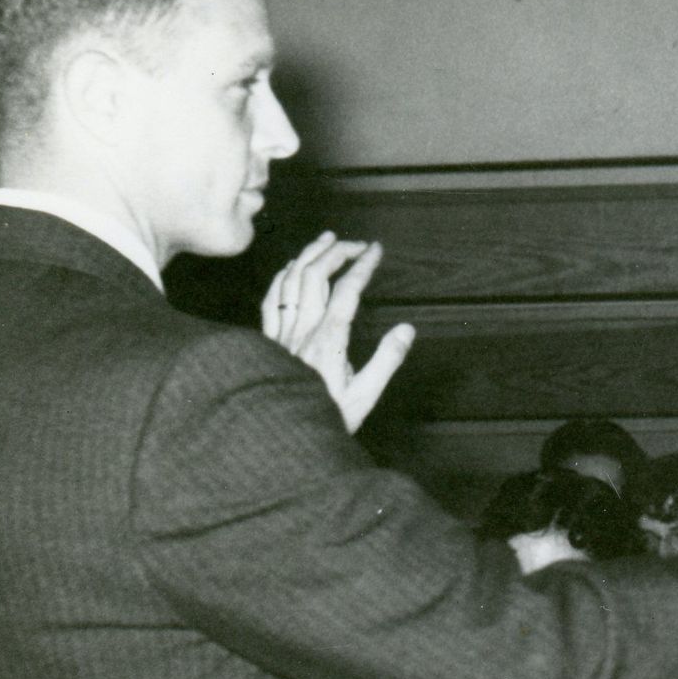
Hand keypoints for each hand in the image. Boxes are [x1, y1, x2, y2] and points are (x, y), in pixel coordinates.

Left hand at [262, 232, 415, 433]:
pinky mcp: (270, 341)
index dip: (362, 265)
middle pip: (315, 276)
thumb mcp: (365, 396)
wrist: (282, 437)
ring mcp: (283, 334)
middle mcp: (302, 330)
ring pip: (291, 281)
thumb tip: (407, 330)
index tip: (376, 250)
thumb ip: (386, 360)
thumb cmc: (326, 418)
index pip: (347, 290)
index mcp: (329, 340)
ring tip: (326, 240)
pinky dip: (283, 277)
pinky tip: (291, 268)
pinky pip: (271, 299)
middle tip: (357, 245)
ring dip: (309, 255)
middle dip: (337, 252)